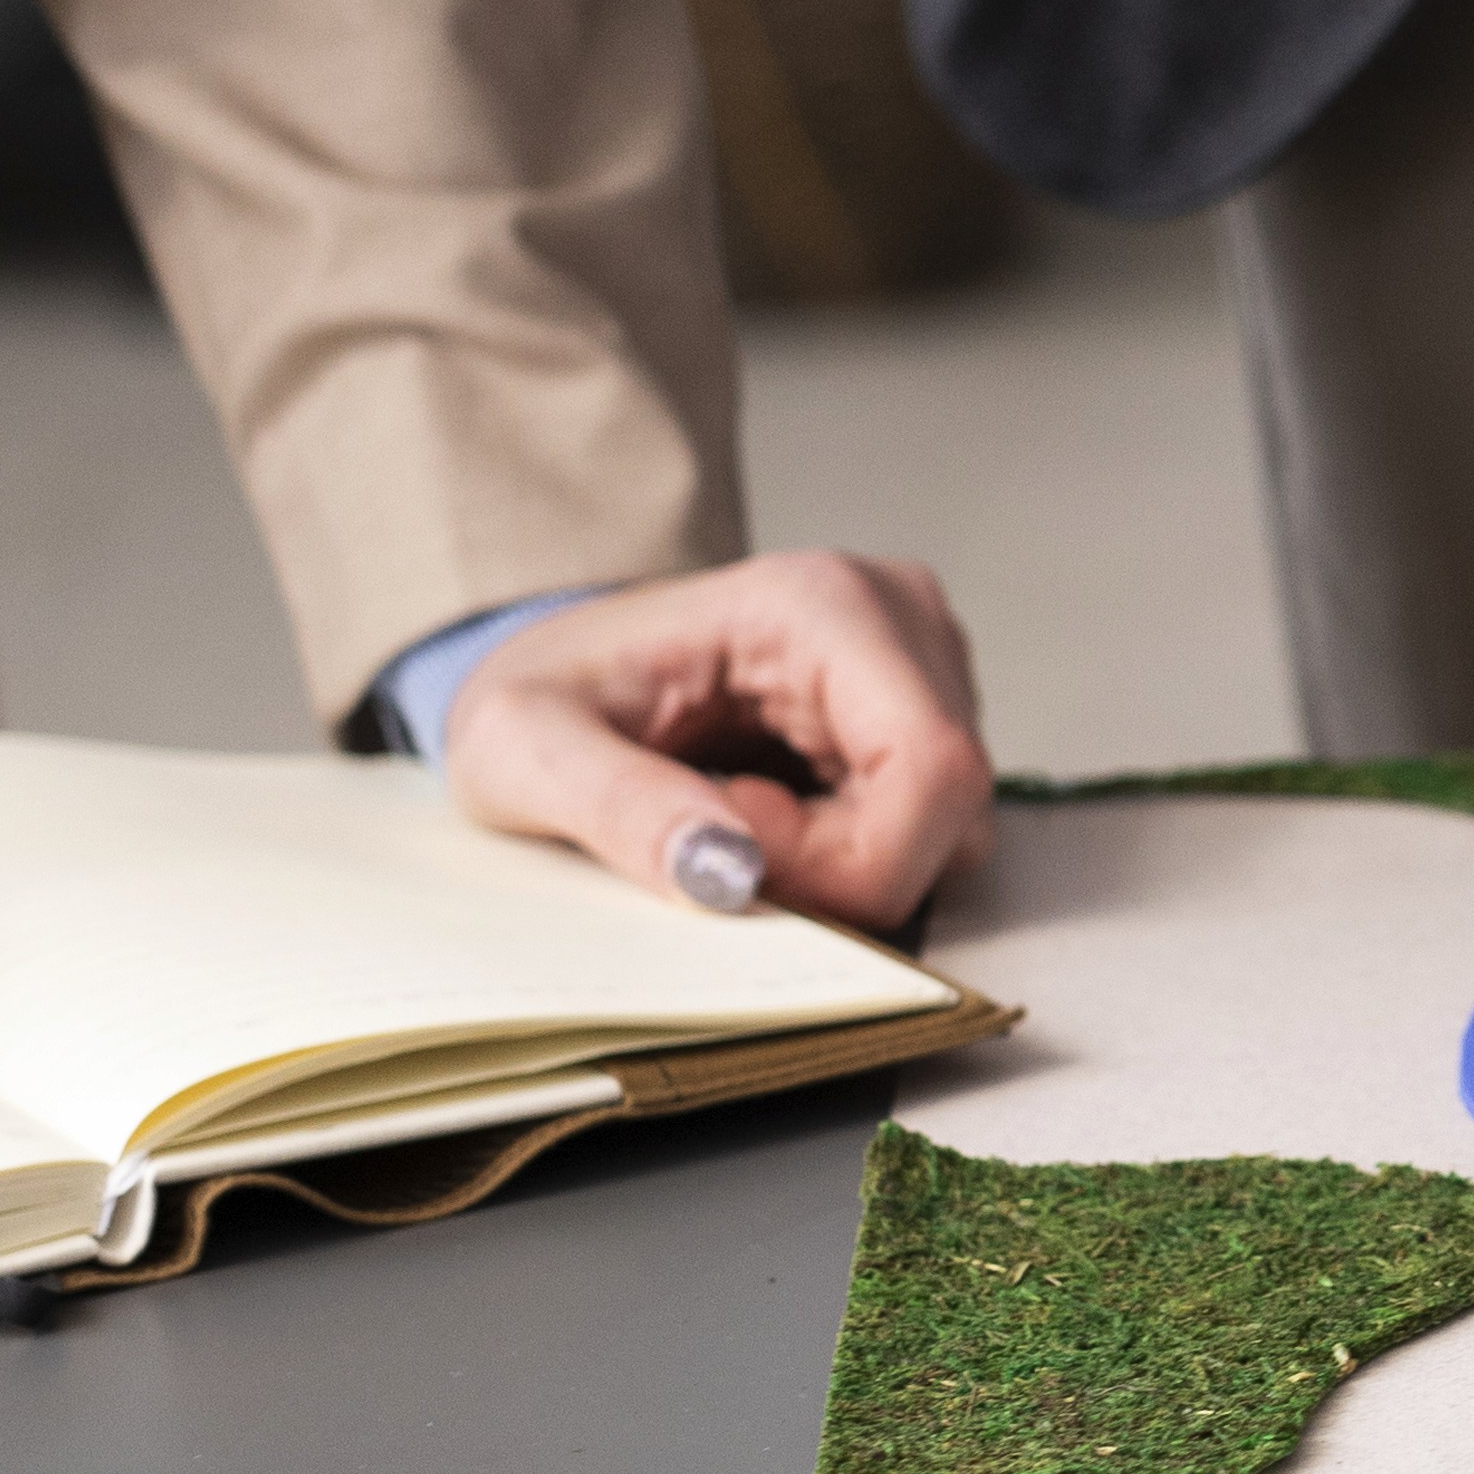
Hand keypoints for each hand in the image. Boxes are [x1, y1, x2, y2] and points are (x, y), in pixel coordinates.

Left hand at [439, 551, 989, 931]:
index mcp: (822, 602)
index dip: (846, 858)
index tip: (728, 851)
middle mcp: (900, 615)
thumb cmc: (544, 697)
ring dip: (845, 864)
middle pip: (952, 809)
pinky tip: (773, 817)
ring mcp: (923, 661)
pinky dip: (852, 852)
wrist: (559, 675)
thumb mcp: (522, 750)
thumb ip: (616, 807)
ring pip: (950, 828)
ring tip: (738, 821)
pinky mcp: (921, 709)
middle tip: (724, 844)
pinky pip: (933, 826)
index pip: (931, 769)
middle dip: (840, 869)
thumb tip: (725, 870)